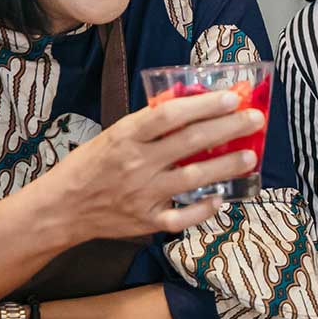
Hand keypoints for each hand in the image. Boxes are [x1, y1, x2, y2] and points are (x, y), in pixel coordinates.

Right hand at [42, 89, 262, 242]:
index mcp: (127, 136)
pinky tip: (221, 198)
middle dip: (228, 128)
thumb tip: (192, 106)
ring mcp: (143, 194)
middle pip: (191, 142)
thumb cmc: (91, 165)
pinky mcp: (147, 220)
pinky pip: (183, 217)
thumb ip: (149, 125)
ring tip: (250, 156)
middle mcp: (137, 163)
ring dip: (227, 166)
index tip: (231, 97)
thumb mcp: (114, 135)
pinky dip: (204, 209)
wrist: (61, 208)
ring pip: (194, 178)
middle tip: (256, 119)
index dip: (204, 104)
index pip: (171, 114)